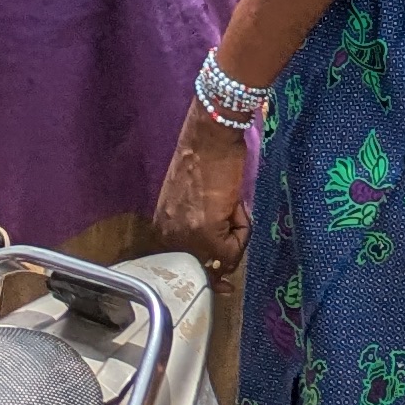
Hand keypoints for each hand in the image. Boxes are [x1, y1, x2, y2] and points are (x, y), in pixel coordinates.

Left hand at [157, 106, 251, 267]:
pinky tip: (238, 206)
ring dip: (234, 240)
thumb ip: (194, 227)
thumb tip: (217, 250)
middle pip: (204, 266)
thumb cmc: (203, 160)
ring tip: (234, 209)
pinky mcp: (208, 232)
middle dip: (223, 257)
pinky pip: (233, 249)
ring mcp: (187, 238)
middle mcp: (170, 240)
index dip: (210, 264)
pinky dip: (243, 231)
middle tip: (230, 237)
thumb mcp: (189, 201)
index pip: (186, 264)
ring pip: (221, 259)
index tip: (223, 265)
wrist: (210, 137)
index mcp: (162, 231)